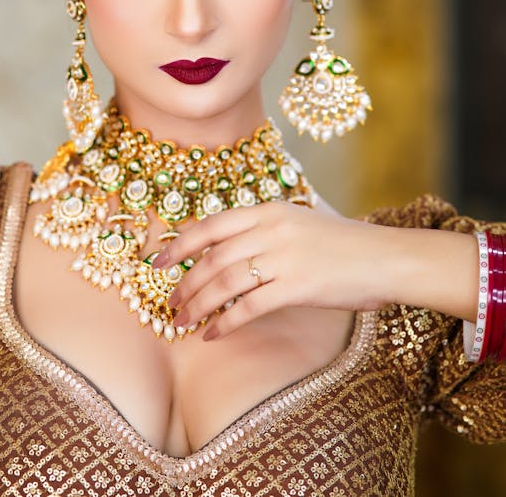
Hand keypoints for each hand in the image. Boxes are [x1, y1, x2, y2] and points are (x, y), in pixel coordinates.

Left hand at [153, 202, 396, 340]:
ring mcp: (283, 257)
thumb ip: (263, 232)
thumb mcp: (298, 224)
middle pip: (213, 257)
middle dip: (185, 282)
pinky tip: (213, 334)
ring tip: (182, 322)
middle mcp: (271, 229)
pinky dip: (226, 322)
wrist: (386, 257)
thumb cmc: (343, 245)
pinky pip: (249, 307)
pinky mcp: (297, 286)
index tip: (158, 261)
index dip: (180, 244)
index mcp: (268, 210)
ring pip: (224, 283)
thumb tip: (223, 254)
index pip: (211, 225)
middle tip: (169, 302)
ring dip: (198, 305)